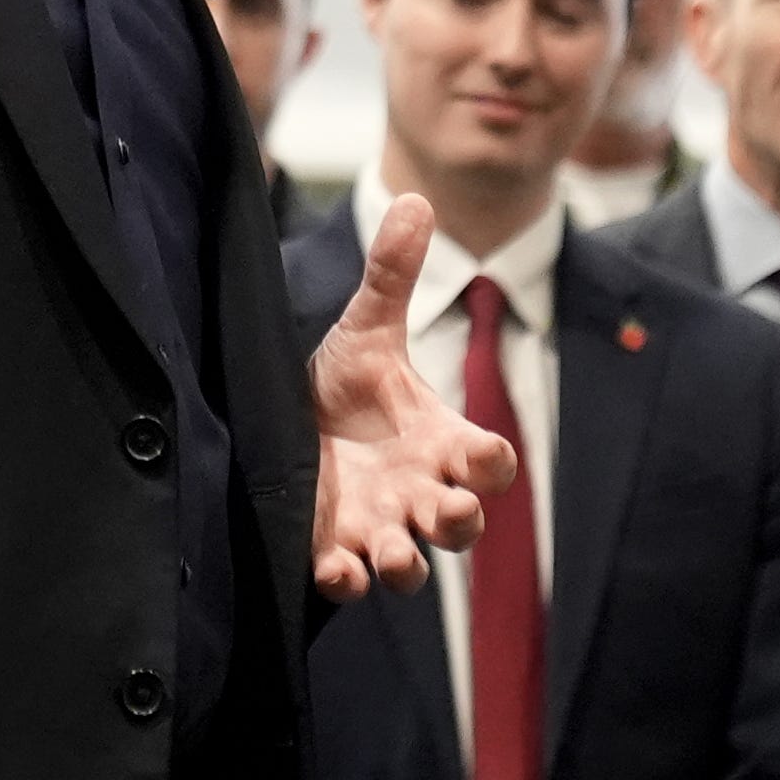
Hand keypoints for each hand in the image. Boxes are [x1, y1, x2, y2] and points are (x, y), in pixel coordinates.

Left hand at [306, 198, 509, 601]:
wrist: (287, 427)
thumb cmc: (342, 387)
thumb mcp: (366, 330)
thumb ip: (392, 274)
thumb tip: (415, 199)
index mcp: (438, 443)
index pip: (488, 464)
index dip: (492, 464)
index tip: (482, 452)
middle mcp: (418, 492)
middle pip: (463, 525)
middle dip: (460, 523)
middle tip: (447, 511)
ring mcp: (379, 527)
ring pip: (412, 566)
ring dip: (408, 565)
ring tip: (393, 554)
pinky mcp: (333, 550)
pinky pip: (351, 580)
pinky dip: (348, 580)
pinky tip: (334, 569)